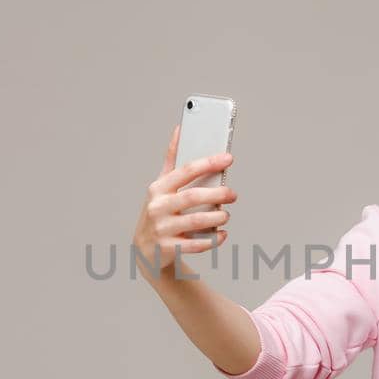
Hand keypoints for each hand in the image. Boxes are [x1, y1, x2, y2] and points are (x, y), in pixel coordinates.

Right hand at [133, 124, 237, 277]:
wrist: (145, 250)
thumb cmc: (159, 211)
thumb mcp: (161, 186)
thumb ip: (171, 159)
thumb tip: (180, 129)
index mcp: (158, 188)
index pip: (185, 171)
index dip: (208, 163)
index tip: (228, 158)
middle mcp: (158, 207)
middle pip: (193, 196)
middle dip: (218, 194)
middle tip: (233, 194)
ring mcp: (162, 229)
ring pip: (196, 221)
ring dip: (217, 217)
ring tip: (225, 215)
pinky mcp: (168, 249)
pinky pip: (196, 244)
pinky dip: (213, 239)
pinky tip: (221, 234)